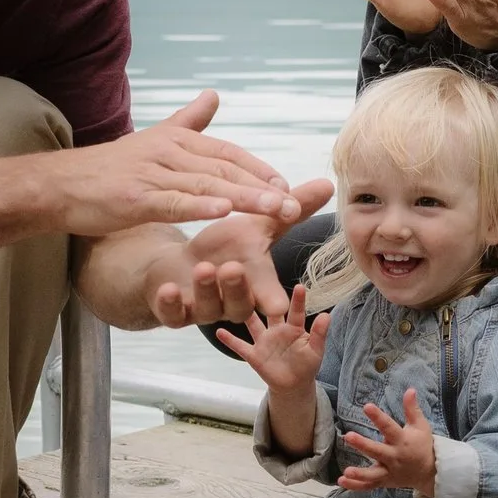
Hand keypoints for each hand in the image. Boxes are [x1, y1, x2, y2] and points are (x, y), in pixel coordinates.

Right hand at [46, 93, 297, 239]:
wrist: (60, 184)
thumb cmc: (108, 167)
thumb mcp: (153, 138)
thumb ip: (188, 120)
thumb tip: (213, 94)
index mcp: (176, 140)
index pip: (227, 153)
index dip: (258, 169)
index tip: (286, 186)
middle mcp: (169, 152)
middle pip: (224, 168)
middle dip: (261, 186)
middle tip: (292, 204)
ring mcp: (152, 174)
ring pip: (206, 186)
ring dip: (243, 198)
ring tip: (273, 209)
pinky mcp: (135, 197)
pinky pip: (174, 202)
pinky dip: (200, 207)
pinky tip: (224, 213)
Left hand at [143, 175, 332, 328]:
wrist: (178, 264)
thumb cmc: (224, 247)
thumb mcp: (257, 226)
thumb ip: (288, 211)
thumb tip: (328, 184)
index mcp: (254, 284)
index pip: (270, 297)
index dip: (275, 303)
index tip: (280, 307)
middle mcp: (230, 302)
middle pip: (239, 304)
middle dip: (236, 288)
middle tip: (232, 267)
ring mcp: (201, 308)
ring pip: (207, 307)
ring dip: (206, 289)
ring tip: (203, 267)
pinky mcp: (173, 311)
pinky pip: (172, 313)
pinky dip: (170, 303)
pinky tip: (168, 289)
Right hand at [214, 283, 330, 396]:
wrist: (293, 384)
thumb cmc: (306, 364)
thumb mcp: (316, 350)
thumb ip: (320, 334)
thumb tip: (327, 315)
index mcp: (293, 328)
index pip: (295, 311)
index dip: (298, 300)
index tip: (299, 286)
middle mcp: (276, 329)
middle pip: (269, 311)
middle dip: (263, 296)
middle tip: (256, 278)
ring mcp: (263, 341)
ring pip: (251, 323)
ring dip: (243, 313)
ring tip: (232, 296)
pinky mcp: (254, 354)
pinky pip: (240, 346)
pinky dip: (229, 339)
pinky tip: (218, 331)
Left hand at [340, 385, 437, 497]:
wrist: (430, 472)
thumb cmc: (423, 445)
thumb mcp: (421, 425)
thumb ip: (412, 409)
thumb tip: (410, 389)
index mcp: (402, 441)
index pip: (389, 427)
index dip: (378, 417)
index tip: (367, 406)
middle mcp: (394, 457)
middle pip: (377, 451)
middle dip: (363, 445)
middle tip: (348, 436)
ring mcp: (389, 471)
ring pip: (373, 474)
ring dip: (359, 474)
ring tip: (346, 471)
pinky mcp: (384, 481)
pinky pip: (369, 485)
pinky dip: (356, 486)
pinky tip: (341, 481)